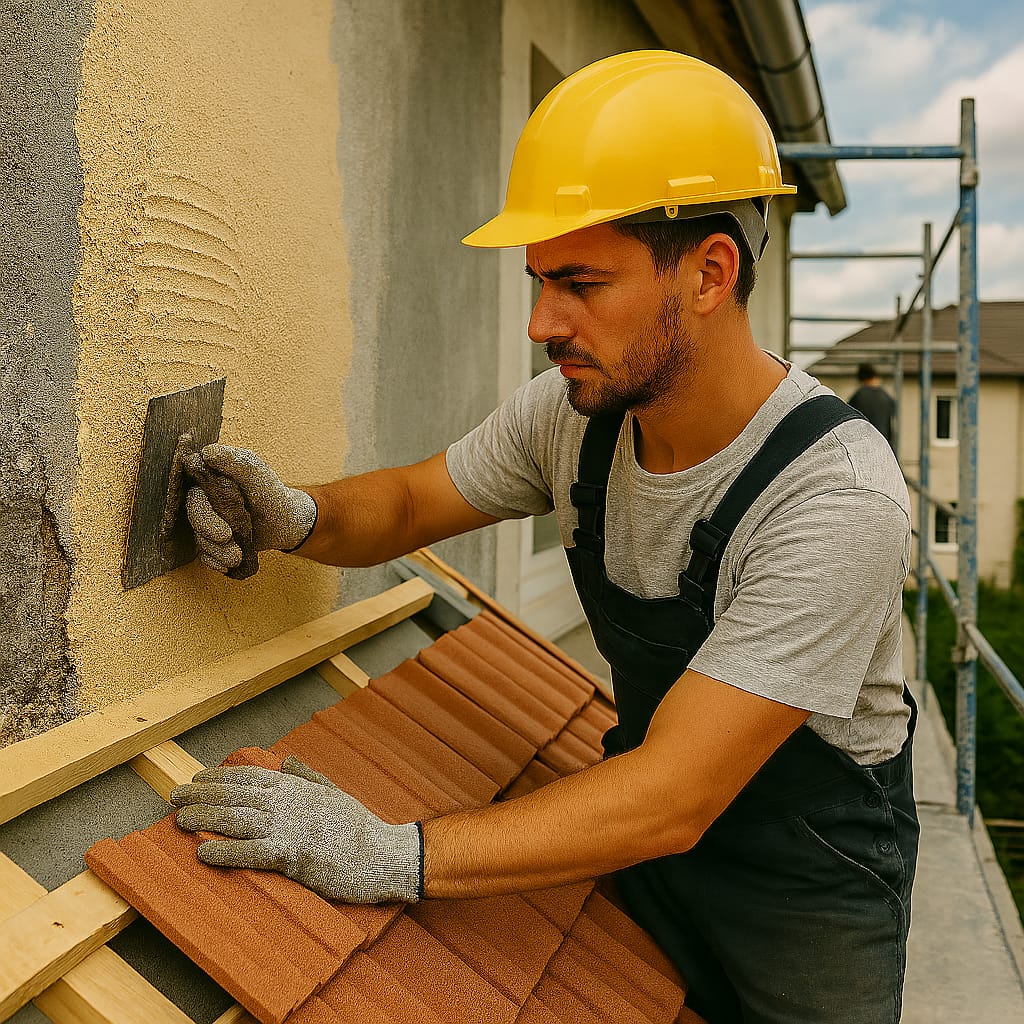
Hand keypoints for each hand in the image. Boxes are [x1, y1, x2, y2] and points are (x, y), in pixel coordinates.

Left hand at [170, 756, 422, 903]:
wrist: (381, 854)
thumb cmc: (358, 826)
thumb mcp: (334, 792)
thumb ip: (308, 775)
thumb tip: (287, 759)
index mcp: (295, 787)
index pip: (248, 777)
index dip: (218, 776)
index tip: (195, 778)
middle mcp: (287, 802)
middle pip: (235, 795)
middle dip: (201, 795)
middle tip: (174, 797)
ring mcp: (288, 828)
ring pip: (236, 820)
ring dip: (204, 818)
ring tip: (179, 820)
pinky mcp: (292, 855)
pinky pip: (251, 852)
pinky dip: (225, 851)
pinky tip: (204, 851)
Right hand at [185, 444, 317, 573]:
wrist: (287, 522)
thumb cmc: (272, 494)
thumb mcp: (258, 475)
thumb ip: (237, 462)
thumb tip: (208, 453)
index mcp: (210, 479)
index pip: (191, 489)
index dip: (199, 506)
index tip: (215, 514)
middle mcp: (205, 499)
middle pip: (193, 514)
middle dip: (207, 528)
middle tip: (227, 537)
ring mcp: (208, 521)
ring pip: (199, 538)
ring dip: (216, 550)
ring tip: (237, 556)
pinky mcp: (212, 541)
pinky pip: (205, 554)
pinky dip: (215, 561)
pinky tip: (228, 565)